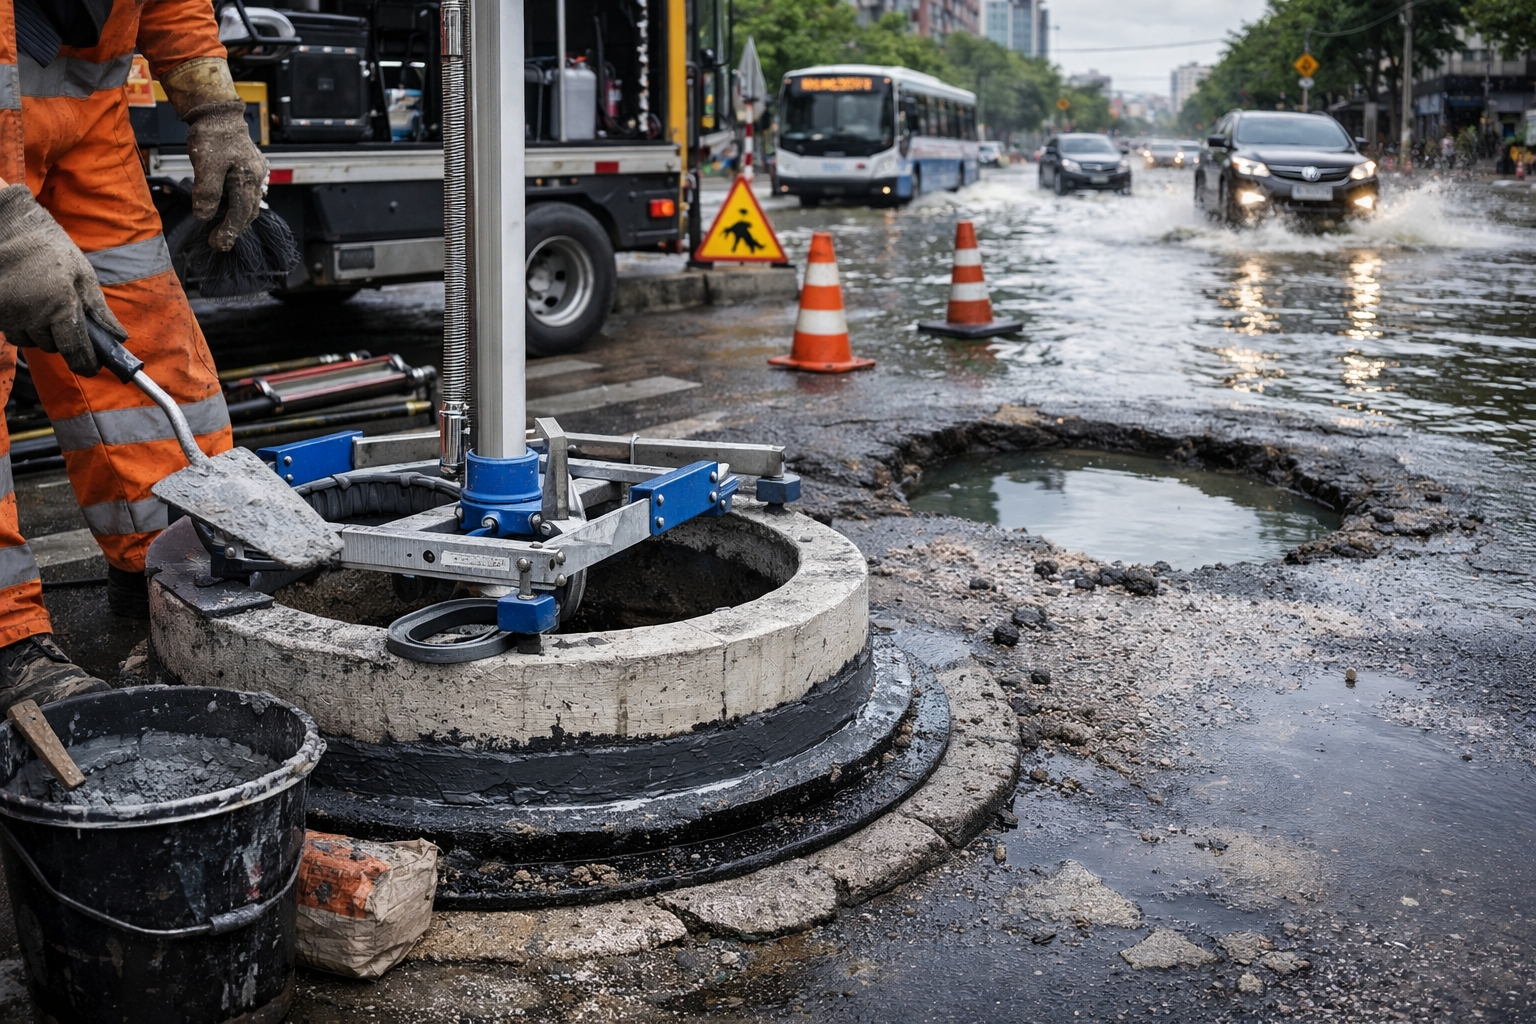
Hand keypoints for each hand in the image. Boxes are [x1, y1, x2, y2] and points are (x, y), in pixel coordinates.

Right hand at [0, 185, 120, 376]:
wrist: (9, 229)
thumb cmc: (50, 249)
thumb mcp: (84, 276)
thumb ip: (99, 311)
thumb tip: (119, 337)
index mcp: (61, 306)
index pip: (75, 350)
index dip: (86, 364)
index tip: (92, 367)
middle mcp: (33, 315)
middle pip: (52, 347)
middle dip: (63, 339)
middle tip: (65, 318)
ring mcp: (10, 314)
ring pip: (30, 342)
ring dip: (40, 333)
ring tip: (44, 306)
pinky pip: (12, 331)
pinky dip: (22, 325)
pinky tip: (27, 305)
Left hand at [160, 57, 268, 250]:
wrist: (218, 111)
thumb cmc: (212, 134)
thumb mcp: (205, 164)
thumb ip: (206, 192)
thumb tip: (204, 215)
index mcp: (247, 179)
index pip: (240, 214)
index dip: (229, 232)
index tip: (217, 244)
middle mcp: (256, 178)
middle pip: (249, 212)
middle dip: (235, 228)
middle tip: (218, 240)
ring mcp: (256, 172)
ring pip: (250, 203)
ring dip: (237, 217)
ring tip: (222, 226)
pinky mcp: (251, 167)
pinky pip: (249, 192)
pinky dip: (239, 204)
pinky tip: (229, 206)